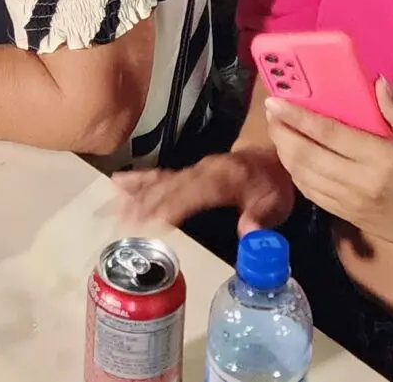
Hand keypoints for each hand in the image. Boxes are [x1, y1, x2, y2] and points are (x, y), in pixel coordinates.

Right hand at [115, 148, 297, 235]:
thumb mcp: (275, 203)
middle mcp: (205, 171)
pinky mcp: (190, 172)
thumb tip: (246, 234)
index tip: (153, 218)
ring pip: (163, 180)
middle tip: (123, 218)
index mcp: (226, 178)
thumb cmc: (272, 183)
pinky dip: (141, 178)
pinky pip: (163, 174)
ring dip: (138, 193)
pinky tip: (121, 182)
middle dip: (147, 202)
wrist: (272, 158)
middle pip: (172, 186)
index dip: (175, 204)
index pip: (196, 193)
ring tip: (116, 205)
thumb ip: (260, 218)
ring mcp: (196, 170)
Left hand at [265, 79, 392, 259]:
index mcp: (380, 158)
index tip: (277, 102)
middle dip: (282, 133)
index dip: (298, 117)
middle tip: (272, 114)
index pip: (329, 133)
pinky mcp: (348, 217)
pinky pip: (313, 194)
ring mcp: (351, 203)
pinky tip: (293, 159)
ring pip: (304, 177)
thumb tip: (374, 83)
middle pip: (307, 156)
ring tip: (278, 132)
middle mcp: (360, 182)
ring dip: (285, 154)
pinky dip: (297, 175)